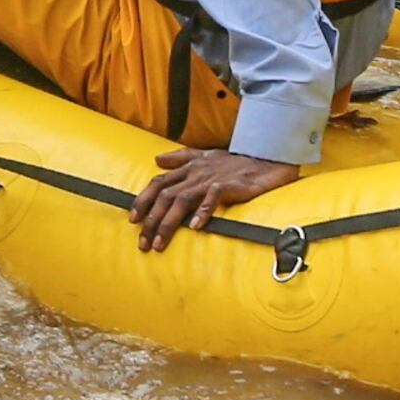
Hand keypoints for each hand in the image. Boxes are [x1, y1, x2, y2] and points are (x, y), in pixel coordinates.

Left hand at [133, 147, 301, 252]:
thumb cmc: (236, 163)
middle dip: (151, 220)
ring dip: (169, 222)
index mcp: (189, 167)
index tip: (133, 220)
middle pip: (166, 195)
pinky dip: (202, 211)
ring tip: (160, 243)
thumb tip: (157, 159)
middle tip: (143, 242)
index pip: (159, 183)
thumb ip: (181, 158)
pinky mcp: (230, 185)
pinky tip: (194, 228)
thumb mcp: (206, 156)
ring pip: (183, 199)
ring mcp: (212, 178)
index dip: (144, 200)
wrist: (267, 161)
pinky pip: (213, 197)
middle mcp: (196, 173)